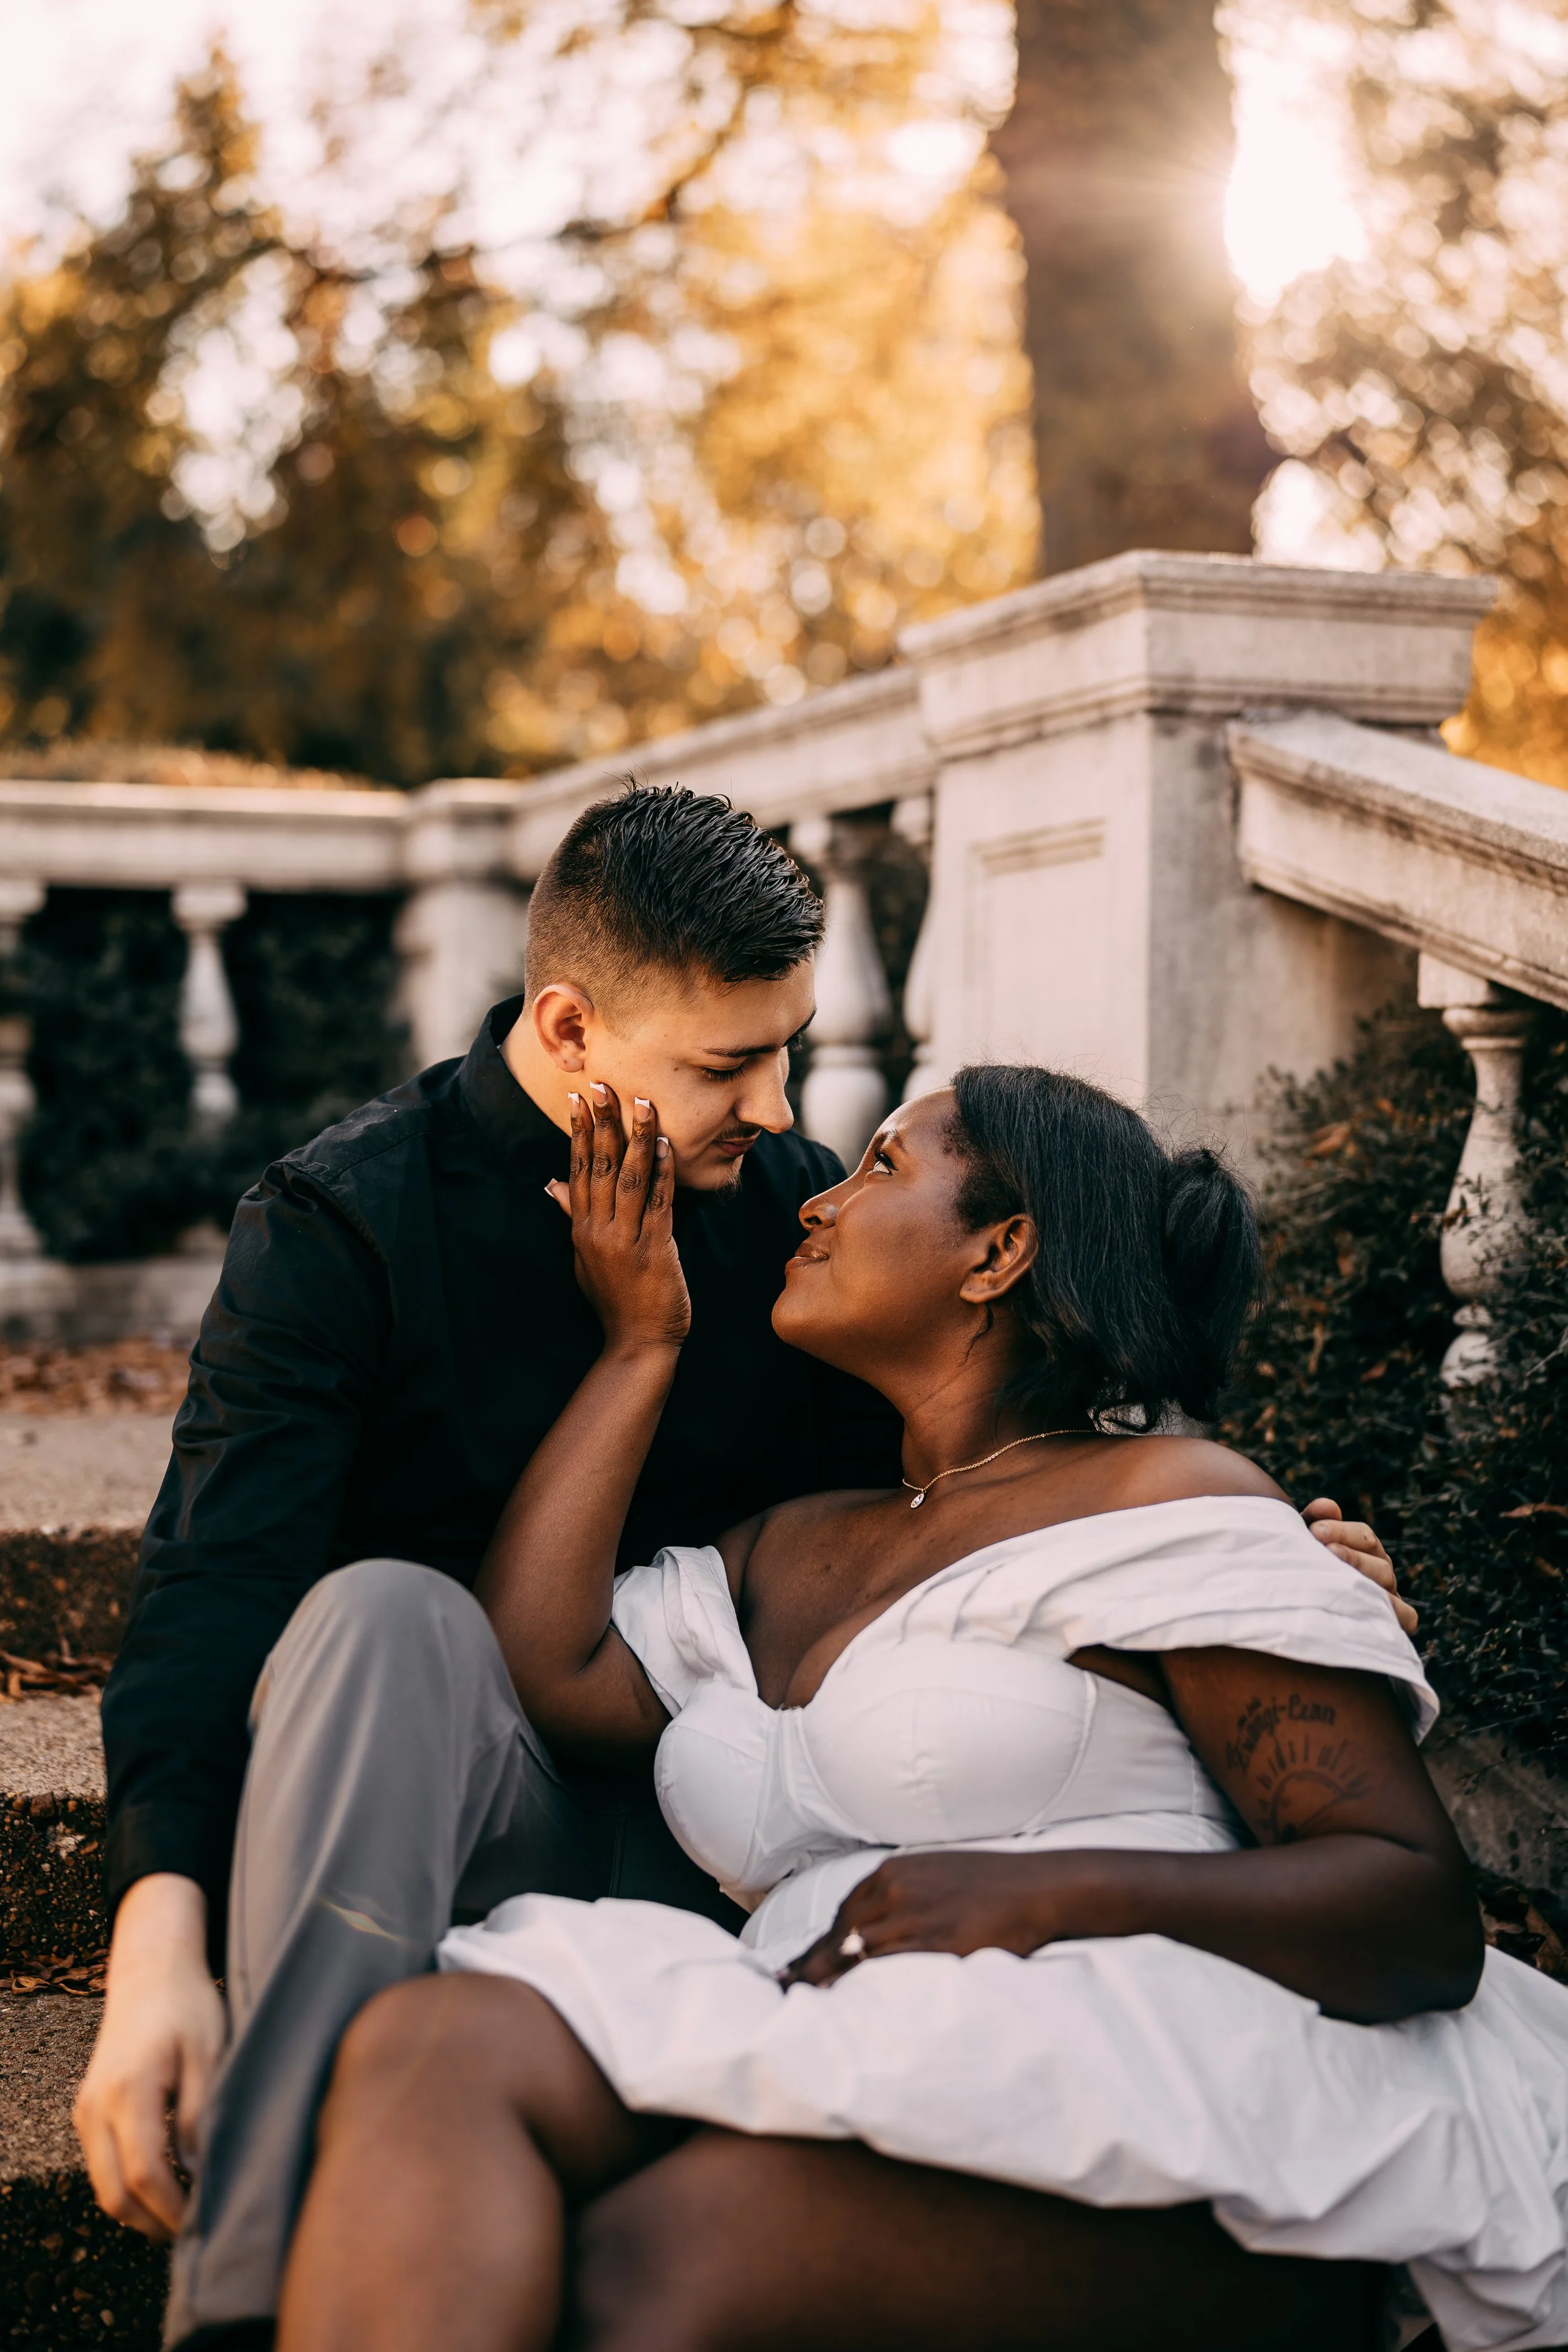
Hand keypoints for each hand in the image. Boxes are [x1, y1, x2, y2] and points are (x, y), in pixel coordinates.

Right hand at [74, 1874, 224, 2240]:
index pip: (144, 2173)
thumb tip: (197, 2172)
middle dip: (150, 2222)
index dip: (170, 2208)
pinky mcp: (87, 2107)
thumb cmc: (186, 2005)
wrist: (149, 1968)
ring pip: (102, 2184)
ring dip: (135, 2208)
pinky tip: (160, 2184)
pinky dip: (124, 2184)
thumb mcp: (208, 2053)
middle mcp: (98, 2105)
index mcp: (130, 2090)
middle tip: (190, 2232)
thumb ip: (199, 2113)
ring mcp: (86, 2108)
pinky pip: (100, 2163)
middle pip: (114, 2192)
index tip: (200, 2221)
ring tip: (179, 2213)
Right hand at [546, 1083, 689, 1352]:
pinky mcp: (654, 1249)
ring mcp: (625, 1240)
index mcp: (582, 1228)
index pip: (577, 1169)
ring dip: (635, 1138)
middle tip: (604, 1084)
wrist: (637, 1342)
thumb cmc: (615, 1299)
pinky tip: (666, 1144)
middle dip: (602, 1122)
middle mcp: (598, 1230)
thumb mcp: (584, 1257)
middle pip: (597, 1166)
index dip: (578, 1132)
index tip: (579, 1098)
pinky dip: (663, 1171)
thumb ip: (572, 1216)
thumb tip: (552, 1182)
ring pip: (628, 1178)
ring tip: (641, 1102)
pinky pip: (659, 1202)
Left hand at [779, 1851, 1074, 1987]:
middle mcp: (896, 1891)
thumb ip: (898, 1894)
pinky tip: (842, 2000)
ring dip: (826, 1978)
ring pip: (856, 1952)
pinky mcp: (935, 1943)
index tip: (793, 1968)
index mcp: (892, 1873)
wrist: (1035, 1887)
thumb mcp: (933, 1874)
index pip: (840, 1914)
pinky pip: (887, 1967)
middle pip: (840, 1934)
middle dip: (810, 1964)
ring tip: (802, 2001)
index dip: (815, 1946)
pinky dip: (860, 1984)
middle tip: (783, 1990)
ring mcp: (915, 1916)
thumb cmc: (987, 1884)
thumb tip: (865, 1928)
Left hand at [1302, 1496, 1415, 1633]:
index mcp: (1365, 1551)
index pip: (1363, 1536)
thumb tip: (1328, 1506)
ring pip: (1387, 1582)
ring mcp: (1388, 1597)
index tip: (1314, 1531)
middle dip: (1351, 1554)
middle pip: (1377, 1559)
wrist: (1301, 1613)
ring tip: (1337, 1576)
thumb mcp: (1307, 1546)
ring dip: (1364, 1577)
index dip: (1340, 1531)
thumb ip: (1314, 1522)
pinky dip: (1396, 1610)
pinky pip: (1407, 1615)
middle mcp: (1381, 1572)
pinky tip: (1369, 1606)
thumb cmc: (1306, 1572)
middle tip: (1325, 1551)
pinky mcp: (1392, 1622)